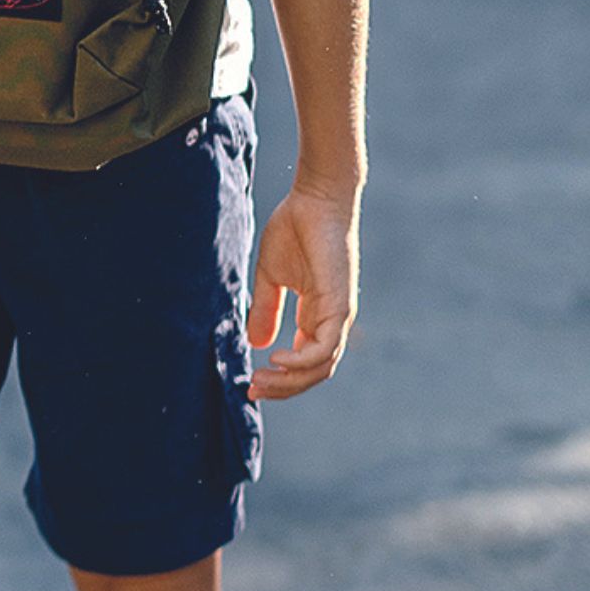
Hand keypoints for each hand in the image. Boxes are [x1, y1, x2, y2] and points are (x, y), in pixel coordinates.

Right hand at [246, 181, 358, 399]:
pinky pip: (325, 348)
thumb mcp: (271, 277)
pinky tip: (276, 358)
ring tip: (260, 378)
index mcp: (317, 316)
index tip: (250, 383)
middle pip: (314, 373)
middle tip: (252, 390)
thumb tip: (257, 343)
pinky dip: (302, 361)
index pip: (305, 363)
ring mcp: (339, 316)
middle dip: (282, 387)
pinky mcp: (340, 306)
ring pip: (321, 367)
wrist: (315, 200)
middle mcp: (332, 321)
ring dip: (290, 381)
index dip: (280, 378)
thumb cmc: (295, 230)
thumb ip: (266, 309)